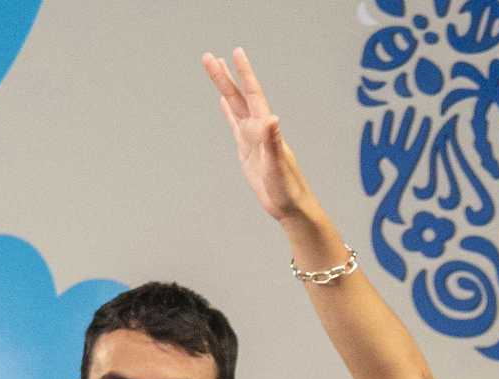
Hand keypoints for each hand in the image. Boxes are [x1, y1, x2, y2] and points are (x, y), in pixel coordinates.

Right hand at [205, 48, 319, 224]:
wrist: (291, 206)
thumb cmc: (288, 189)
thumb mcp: (278, 166)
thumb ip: (273, 142)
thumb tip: (272, 118)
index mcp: (266, 129)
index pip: (253, 96)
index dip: (245, 74)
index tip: (236, 52)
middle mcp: (258, 129)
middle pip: (238, 97)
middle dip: (223, 76)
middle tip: (207, 56)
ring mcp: (252, 138)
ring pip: (234, 106)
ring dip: (224, 87)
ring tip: (214, 67)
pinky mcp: (247, 150)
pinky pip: (235, 124)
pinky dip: (228, 111)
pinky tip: (223, 101)